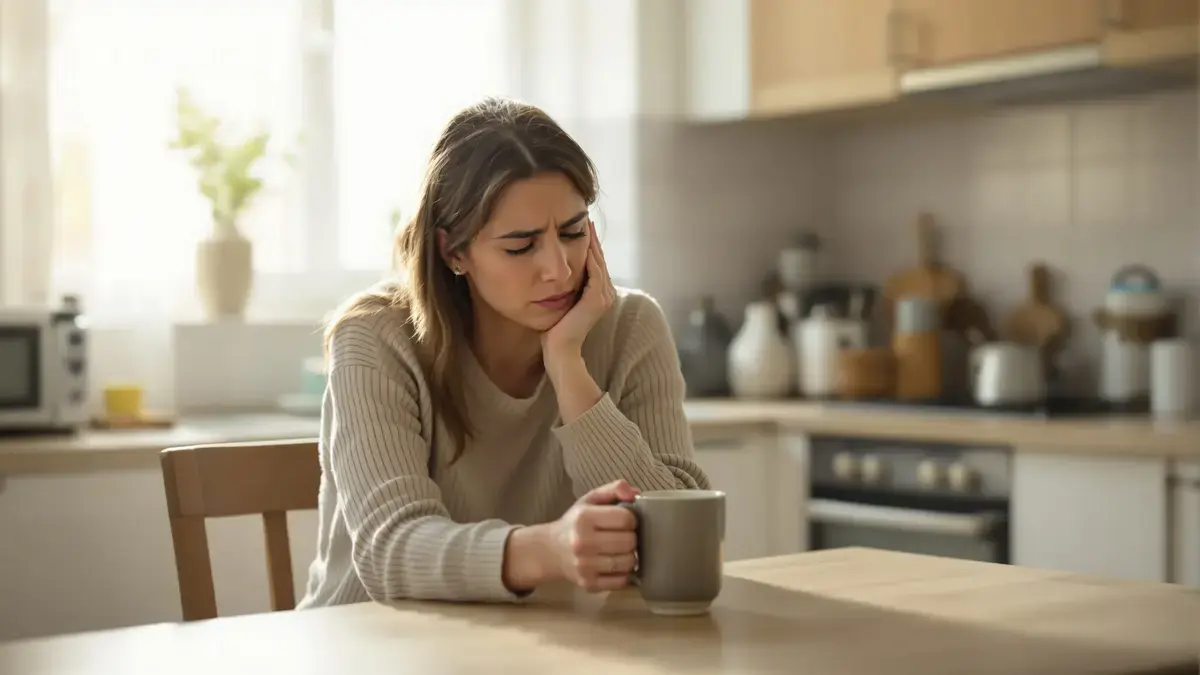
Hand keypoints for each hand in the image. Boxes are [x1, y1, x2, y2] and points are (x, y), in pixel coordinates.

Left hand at [541, 220, 614, 362]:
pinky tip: (583, 240)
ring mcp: (604, 297)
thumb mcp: (562, 304)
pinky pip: (594, 270)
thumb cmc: (555, 332)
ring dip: (593, 242)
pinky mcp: (597, 299)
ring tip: (586, 224)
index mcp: (600, 295)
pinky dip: (590, 254)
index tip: (582, 228)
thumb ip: (565, 289)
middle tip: (587, 218)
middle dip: (593, 239)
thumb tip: (554, 275)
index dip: (590, 246)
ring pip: (599, 262)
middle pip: (600, 260)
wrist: (560, 351)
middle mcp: (606, 295)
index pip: (596, 265)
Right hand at [546, 479, 639, 591]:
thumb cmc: (575, 523)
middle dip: (631, 537)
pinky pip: (621, 581)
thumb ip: (614, 489)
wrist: (550, 550)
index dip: (631, 519)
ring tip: (620, 550)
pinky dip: (624, 574)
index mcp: (584, 518)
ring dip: (629, 556)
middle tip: (623, 536)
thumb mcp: (590, 499)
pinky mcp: (588, 584)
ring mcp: (585, 566)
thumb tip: (635, 493)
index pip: (626, 518)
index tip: (624, 521)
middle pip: (629, 541)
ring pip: (628, 562)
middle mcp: (582, 542)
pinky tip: (615, 565)